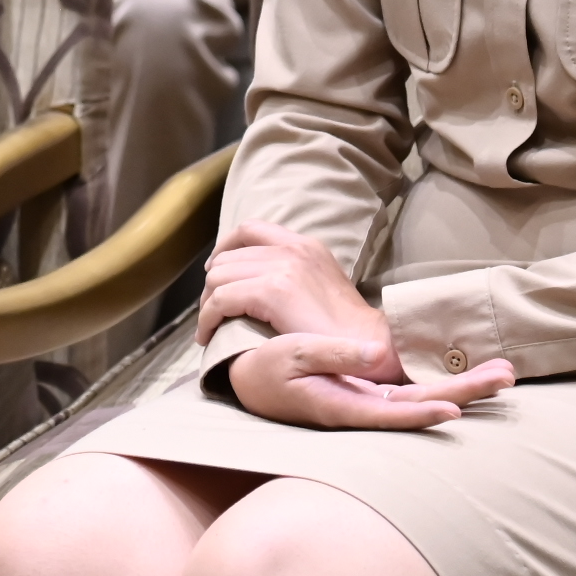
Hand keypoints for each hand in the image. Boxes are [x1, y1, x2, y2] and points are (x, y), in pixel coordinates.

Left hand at [199, 221, 390, 351]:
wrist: (368, 345)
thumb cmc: (344, 329)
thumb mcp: (321, 285)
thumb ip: (294, 275)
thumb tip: (258, 283)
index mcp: (304, 244)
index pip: (251, 230)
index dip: (225, 248)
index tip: (215, 273)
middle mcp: (293, 248)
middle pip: (228, 255)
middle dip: (212, 283)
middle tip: (211, 310)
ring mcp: (283, 267)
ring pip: (219, 276)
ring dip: (207, 303)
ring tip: (208, 326)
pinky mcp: (273, 291)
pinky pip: (221, 299)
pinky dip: (207, 317)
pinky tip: (207, 335)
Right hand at [227, 332, 514, 430]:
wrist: (251, 379)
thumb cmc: (265, 369)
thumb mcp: (291, 357)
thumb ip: (332, 354)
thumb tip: (377, 353)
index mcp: (343, 405)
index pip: (392, 412)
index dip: (423, 413)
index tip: (456, 409)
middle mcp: (363, 407)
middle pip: (424, 404)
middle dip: (467, 391)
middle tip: (507, 375)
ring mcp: (370, 402)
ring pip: (425, 397)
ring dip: (464, 387)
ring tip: (502, 373)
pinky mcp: (371, 393)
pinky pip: (415, 392)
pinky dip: (443, 384)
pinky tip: (466, 379)